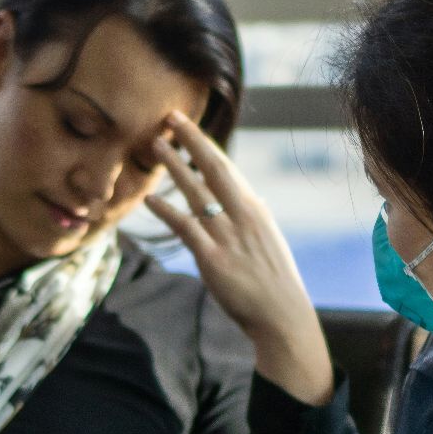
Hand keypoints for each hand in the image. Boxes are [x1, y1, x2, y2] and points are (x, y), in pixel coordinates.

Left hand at [143, 110, 334, 405]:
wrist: (282, 316)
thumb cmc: (274, 282)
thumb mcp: (269, 242)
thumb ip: (256, 219)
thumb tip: (255, 199)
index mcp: (256, 209)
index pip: (226, 168)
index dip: (204, 145)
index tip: (187, 125)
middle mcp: (243, 215)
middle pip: (214, 168)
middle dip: (192, 140)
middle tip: (171, 117)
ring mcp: (228, 236)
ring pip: (197, 192)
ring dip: (175, 167)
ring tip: (156, 146)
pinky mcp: (214, 260)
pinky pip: (186, 228)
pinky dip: (167, 211)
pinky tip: (150, 198)